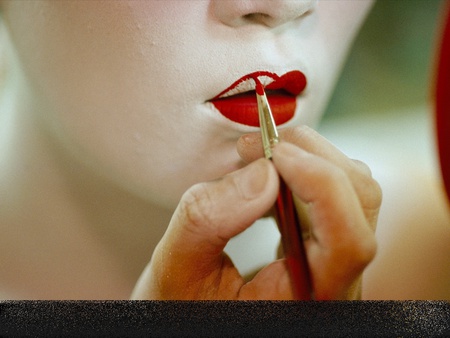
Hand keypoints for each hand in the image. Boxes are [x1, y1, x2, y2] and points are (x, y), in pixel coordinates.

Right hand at [131, 126, 379, 299]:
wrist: (197, 317)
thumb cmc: (187, 307)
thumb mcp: (178, 269)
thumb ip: (207, 220)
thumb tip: (263, 171)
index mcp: (305, 301)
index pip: (349, 241)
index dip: (321, 184)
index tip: (272, 153)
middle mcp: (334, 282)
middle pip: (359, 202)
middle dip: (310, 156)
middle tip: (254, 145)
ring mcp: (333, 261)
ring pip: (352, 190)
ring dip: (307, 158)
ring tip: (256, 155)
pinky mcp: (322, 244)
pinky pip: (332, 194)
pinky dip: (301, 170)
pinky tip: (266, 174)